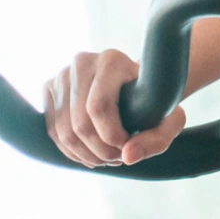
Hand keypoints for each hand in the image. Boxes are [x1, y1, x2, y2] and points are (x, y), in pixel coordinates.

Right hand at [44, 50, 186, 166]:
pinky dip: (72, 152)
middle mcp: (82, 62)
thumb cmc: (155, 102)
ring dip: (87, 155)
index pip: (98, 107)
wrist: (136, 85)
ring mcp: (61, 75)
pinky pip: (53, 132)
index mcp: (112, 61)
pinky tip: (92, 153)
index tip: (127, 146)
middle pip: (80, 124)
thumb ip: (157, 139)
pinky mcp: (49, 89)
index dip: (111, 137)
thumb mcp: (170, 120)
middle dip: (101, 151)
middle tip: (119, 157)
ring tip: (108, 157)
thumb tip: (128, 157)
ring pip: (64, 132)